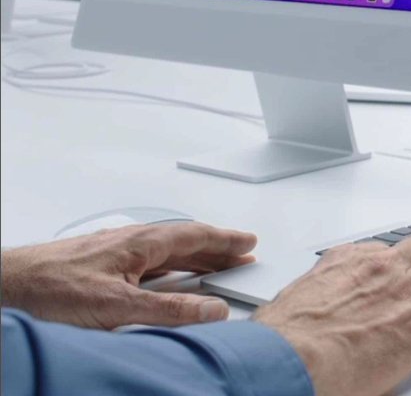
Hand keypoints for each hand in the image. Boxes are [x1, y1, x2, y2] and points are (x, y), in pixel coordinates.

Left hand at [0, 223, 255, 328]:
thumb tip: (212, 310)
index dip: (225, 241)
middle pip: (183, 243)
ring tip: (212, 268)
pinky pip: (144, 264)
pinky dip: (166, 270)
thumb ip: (169, 311)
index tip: (248, 243)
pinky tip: (162, 281)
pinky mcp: (96, 268)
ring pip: (163, 254)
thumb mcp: (118, 307)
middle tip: (240, 255)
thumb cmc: (48, 291)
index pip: (195, 237)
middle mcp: (128, 244)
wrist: (4, 287)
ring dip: (191, 260)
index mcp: (140, 244)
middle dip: (214, 249)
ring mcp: (111, 254)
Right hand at [253, 225, 410, 395]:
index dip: (398, 252)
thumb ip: (307, 305)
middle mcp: (381, 271)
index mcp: (347, 264)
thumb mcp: (289, 306)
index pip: (380, 250)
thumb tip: (297, 320)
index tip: (404, 254)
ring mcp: (404, 294)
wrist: (289, 358)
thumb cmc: (282, 339)